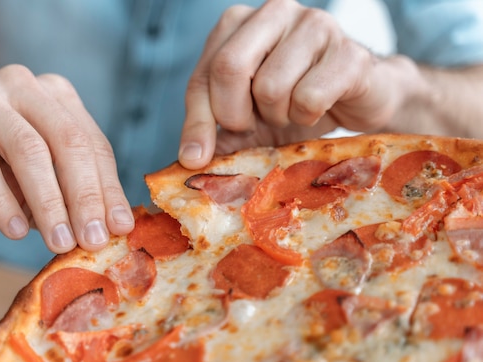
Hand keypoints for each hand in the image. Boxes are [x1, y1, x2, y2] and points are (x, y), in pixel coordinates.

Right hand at [0, 65, 133, 252]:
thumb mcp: (34, 187)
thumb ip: (66, 196)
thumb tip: (108, 227)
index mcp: (53, 96)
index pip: (91, 143)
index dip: (108, 187)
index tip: (119, 228)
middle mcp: (21, 85)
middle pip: (67, 141)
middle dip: (85, 196)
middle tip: (94, 240)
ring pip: (28, 149)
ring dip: (49, 202)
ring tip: (60, 242)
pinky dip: (1, 201)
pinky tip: (15, 231)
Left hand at [179, 0, 416, 166]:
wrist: (361, 99)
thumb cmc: (295, 101)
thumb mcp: (247, 118)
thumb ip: (216, 129)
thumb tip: (190, 157)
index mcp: (239, 23)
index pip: (204, 74)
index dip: (199, 121)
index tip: (197, 157)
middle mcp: (274, 11)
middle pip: (229, 68)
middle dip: (235, 114)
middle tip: (254, 124)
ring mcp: (314, 25)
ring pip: (271, 87)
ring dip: (278, 115)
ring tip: (292, 109)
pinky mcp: (348, 52)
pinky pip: (309, 98)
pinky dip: (308, 116)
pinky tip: (318, 108)